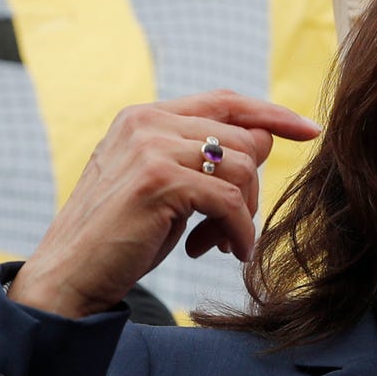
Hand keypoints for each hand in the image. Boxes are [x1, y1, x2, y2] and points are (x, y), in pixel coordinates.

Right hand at [9, 91, 320, 319]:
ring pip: (243, 169)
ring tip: (220, 242)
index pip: (225, 100)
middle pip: (243, 138)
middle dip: (250, 188)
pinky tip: (228, 251)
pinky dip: (239, 232)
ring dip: (244, 215)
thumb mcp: (161, 186)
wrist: (68, 275)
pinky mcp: (159, 181)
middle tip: (229, 228)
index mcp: (145, 117)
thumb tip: (264, 143)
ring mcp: (151, 148)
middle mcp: (147, 123)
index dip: (271, 114)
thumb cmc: (118, 237)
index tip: (308, 130)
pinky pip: (230, 202)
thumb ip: (200, 159)